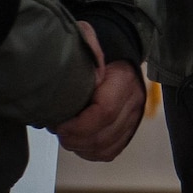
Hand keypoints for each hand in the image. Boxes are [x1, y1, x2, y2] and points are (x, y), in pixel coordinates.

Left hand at [51, 22, 147, 162]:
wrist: (119, 59)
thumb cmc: (99, 53)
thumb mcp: (88, 39)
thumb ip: (87, 48)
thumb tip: (83, 71)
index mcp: (124, 81)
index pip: (104, 112)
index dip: (78, 124)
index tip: (58, 123)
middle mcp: (134, 103)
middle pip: (104, 135)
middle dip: (74, 139)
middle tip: (57, 130)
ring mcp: (134, 119)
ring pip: (106, 148)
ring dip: (81, 147)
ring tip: (66, 135)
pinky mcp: (129, 131)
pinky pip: (110, 152)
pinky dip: (90, 153)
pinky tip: (78, 142)